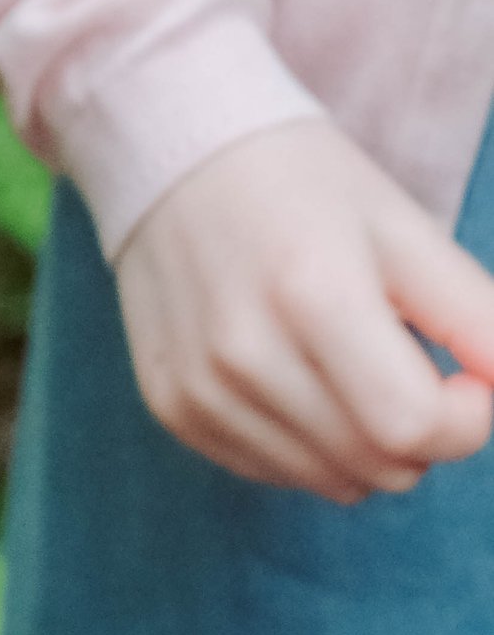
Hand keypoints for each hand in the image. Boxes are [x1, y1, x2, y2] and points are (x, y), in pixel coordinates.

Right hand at [114, 121, 493, 502]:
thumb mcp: (406, 231)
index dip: (467, 417)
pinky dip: (308, 443)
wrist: (170, 151)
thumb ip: (477, 320)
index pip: (416, 427)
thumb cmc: (302, 183)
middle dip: (421, 430)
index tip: (460, 375)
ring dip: (366, 442)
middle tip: (401, 357)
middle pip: (381, 467)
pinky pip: (278, 473)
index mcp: (313, 295)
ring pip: (335, 483)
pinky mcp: (172, 407)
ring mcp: (199, 388)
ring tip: (342, 361)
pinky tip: (292, 373)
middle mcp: (244, 354)